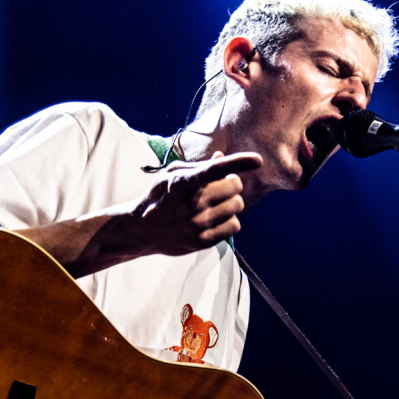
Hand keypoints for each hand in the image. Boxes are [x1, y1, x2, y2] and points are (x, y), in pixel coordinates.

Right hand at [133, 151, 261, 254]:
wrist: (140, 230)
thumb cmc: (159, 196)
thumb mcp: (172, 175)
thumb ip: (198, 166)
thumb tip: (221, 157)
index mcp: (183, 183)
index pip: (215, 170)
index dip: (239, 163)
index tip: (258, 160)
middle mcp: (192, 204)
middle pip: (234, 187)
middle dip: (232, 183)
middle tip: (222, 187)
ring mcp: (197, 224)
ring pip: (237, 206)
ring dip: (232, 203)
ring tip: (217, 204)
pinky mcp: (202, 241)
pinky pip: (234, 226)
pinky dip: (231, 220)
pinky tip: (217, 219)